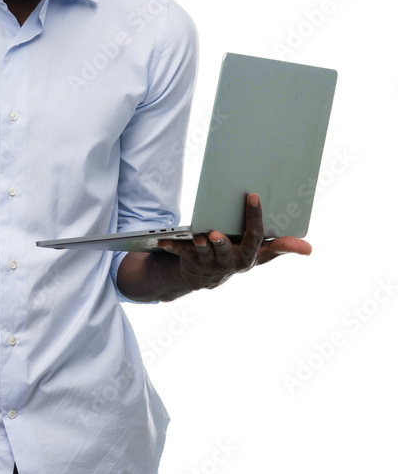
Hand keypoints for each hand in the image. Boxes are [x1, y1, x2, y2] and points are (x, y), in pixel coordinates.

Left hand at [155, 192, 311, 291]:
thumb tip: (309, 248)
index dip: (255, 219)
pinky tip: (164, 240)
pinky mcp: (191, 261)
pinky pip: (181, 253)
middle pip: (230, 251)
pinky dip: (173, 247)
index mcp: (250, 256)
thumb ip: (281, 247)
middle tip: (217, 232)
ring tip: (200, 237)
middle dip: (224, 243)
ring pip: (206, 254)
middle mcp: (231, 261)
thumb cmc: (238, 256)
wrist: (206, 277)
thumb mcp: (260, 254)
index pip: (258, 240)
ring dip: (202, 246)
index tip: (254, 196)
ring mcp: (211, 263)